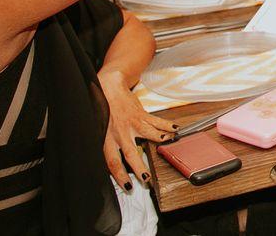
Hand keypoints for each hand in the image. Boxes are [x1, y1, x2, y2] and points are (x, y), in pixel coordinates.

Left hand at [98, 69, 176, 189]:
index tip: (128, 187)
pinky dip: (166, 126)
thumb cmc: (103, 109)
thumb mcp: (100, 129)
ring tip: (169, 146)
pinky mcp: (141, 114)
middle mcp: (120, 133)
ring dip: (160, 141)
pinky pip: (156, 121)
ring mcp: (132, 123)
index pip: (112, 162)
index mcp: (107, 139)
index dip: (120, 176)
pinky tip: (175, 130)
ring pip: (148, 135)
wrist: (109, 88)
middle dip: (139, 168)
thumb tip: (110, 162)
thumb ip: (107, 145)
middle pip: (130, 154)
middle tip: (146, 180)